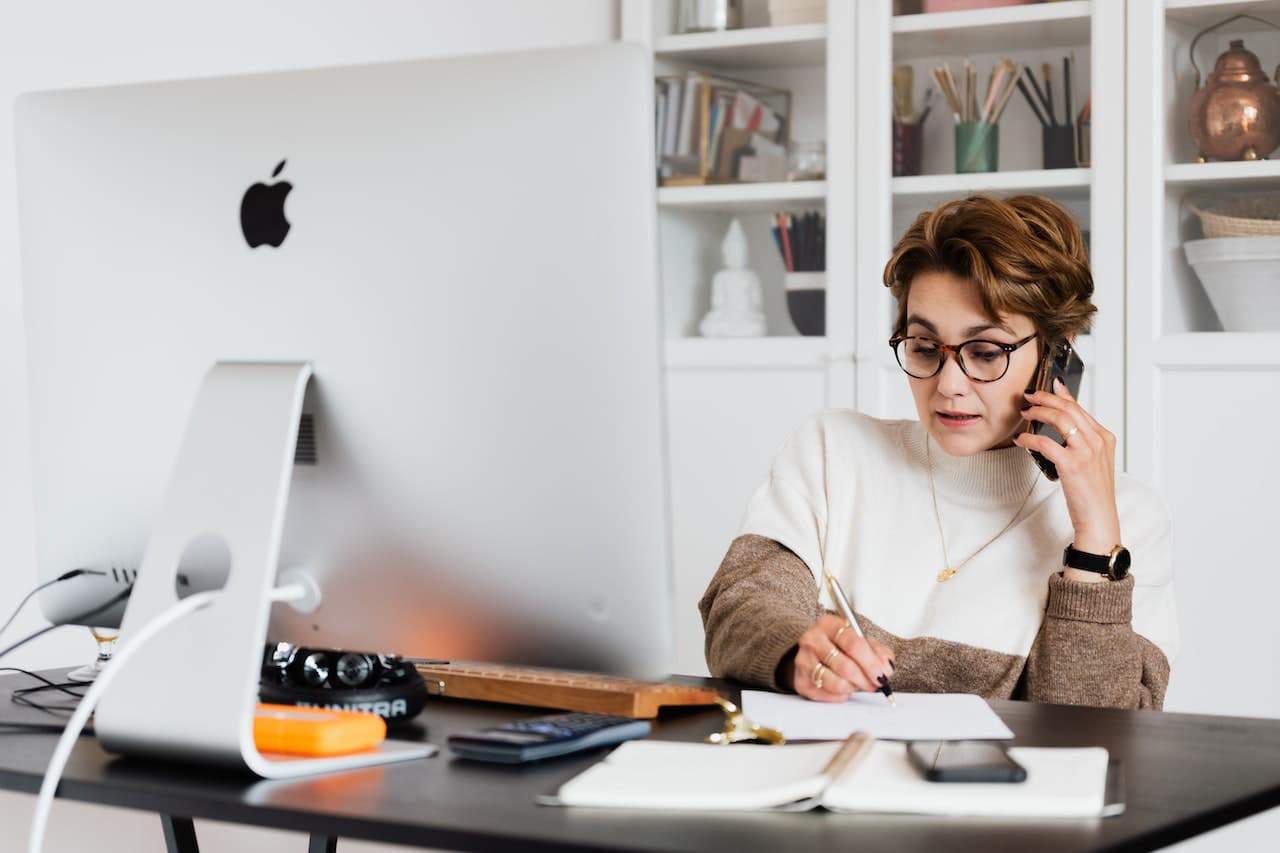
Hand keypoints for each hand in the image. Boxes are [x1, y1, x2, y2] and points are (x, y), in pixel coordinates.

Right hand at [789, 613, 895, 701]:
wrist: (813, 654)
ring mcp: (803, 661)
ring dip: (853, 688)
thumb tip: (886, 667)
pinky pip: (828, 695)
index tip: (882, 675)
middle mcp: (812, 640)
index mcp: (829, 624)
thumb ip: (878, 652)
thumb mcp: (861, 641)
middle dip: (865, 680)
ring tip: (856, 683)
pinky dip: (841, 695)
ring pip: (836, 683)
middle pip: (845, 666)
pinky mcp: (800, 681)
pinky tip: (843, 687)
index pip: (853, 644)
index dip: (871, 663)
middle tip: (874, 684)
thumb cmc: (840, 647)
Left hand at [1013, 377, 1121, 579]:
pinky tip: (1021, 440)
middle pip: (1069, 408)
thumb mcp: (1094, 461)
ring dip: (1038, 412)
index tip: (1048, 386)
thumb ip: (1082, 441)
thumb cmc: (1093, 492)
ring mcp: (1086, 452)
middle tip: (1029, 396)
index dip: (1061, 395)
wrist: (1099, 518)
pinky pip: (1046, 443)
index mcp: (1105, 437)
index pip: (1080, 408)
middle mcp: (1098, 441)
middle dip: (1046, 398)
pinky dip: (1030, 438)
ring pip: (1060, 419)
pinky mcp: (1072, 465)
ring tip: (1025, 412)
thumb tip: (1063, 424)